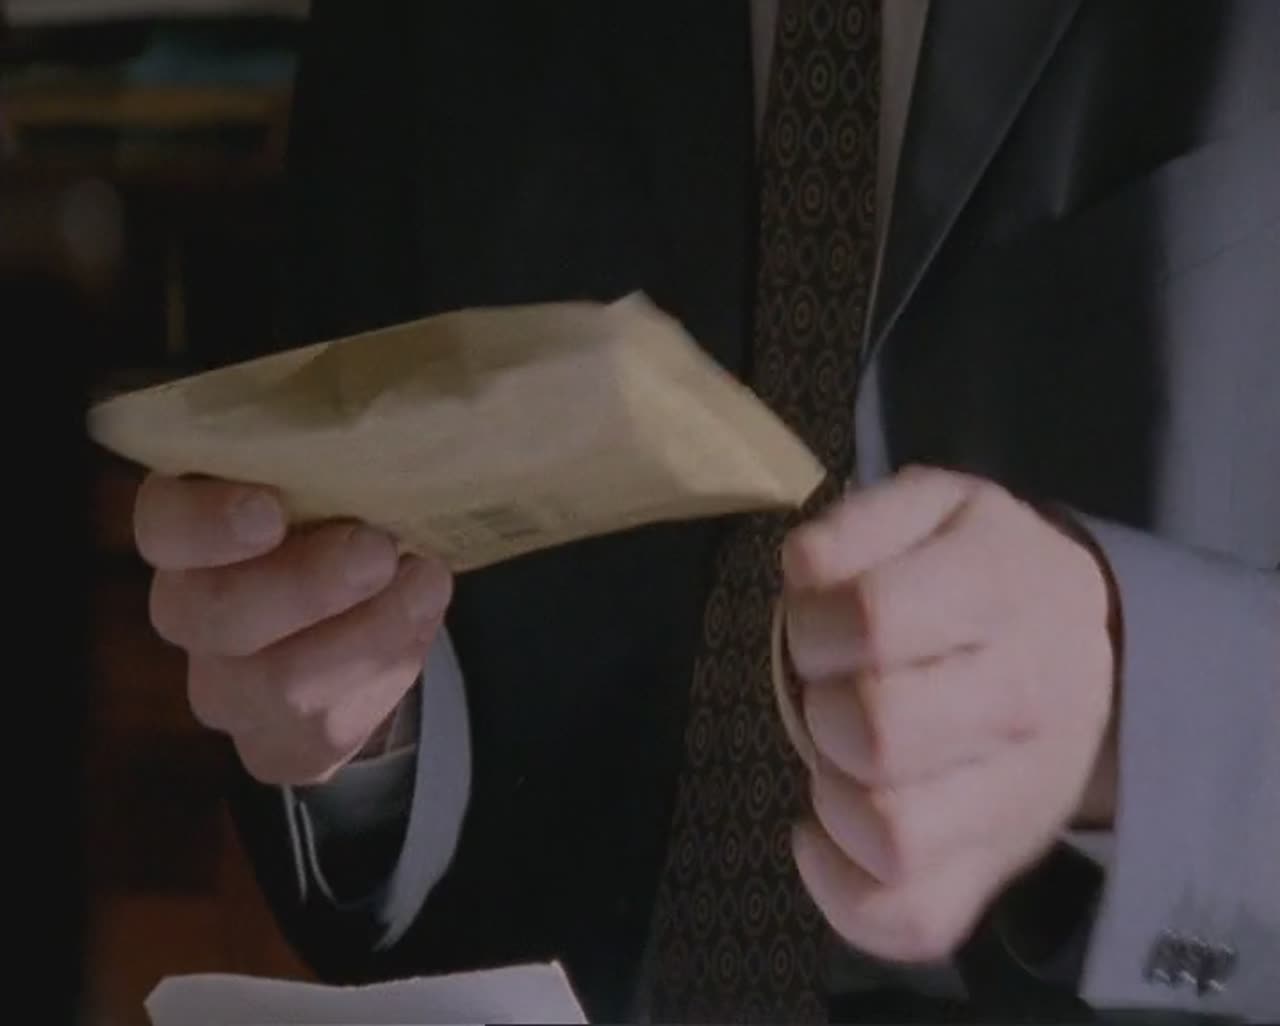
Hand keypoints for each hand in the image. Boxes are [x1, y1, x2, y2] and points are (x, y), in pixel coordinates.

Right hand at [133, 473, 452, 785]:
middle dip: (307, 585)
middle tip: (378, 549)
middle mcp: (190, 612)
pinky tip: (417, 625)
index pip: (165, 527)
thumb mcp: (336, 478)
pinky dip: (383, 676)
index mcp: (190, 531)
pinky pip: (324, 731)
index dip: (207, 525)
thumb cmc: (346, 520)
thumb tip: (381, 422)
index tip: (270, 510)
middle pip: (215, 615)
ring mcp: (225, 687)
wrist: (366, 612)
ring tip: (424, 582)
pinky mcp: (272, 745)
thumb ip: (336, 458)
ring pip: (277, 684)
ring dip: (366, 631)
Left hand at [780, 465, 1116, 963]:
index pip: (870, 621)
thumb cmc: (986, 574)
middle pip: (874, 734)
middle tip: (835, 688)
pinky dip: (839, 887)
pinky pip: (905, 919)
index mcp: (999, 592)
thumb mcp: (932, 508)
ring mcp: (1012, 800)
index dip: (814, 623)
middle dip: (820, 705)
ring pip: (890, 836)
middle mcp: (1018, 703)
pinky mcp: (991, 870)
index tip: (820, 625)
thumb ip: (856, 524)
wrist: (1094, 655)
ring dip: (829, 794)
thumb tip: (803, 576)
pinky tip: (822, 829)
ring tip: (840, 756)